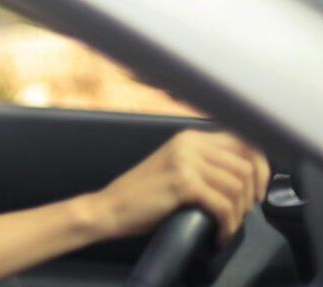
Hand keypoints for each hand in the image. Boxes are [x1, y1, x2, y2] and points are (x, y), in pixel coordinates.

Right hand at [89, 129, 270, 246]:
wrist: (110, 207)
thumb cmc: (143, 195)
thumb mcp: (176, 167)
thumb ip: (205, 163)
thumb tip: (246, 176)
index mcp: (190, 138)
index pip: (244, 142)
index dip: (261, 168)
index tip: (258, 191)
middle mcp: (189, 144)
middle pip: (246, 166)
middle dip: (251, 195)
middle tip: (240, 214)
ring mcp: (185, 162)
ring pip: (237, 187)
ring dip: (238, 213)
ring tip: (227, 225)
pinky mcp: (183, 184)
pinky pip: (223, 205)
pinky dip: (227, 225)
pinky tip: (219, 233)